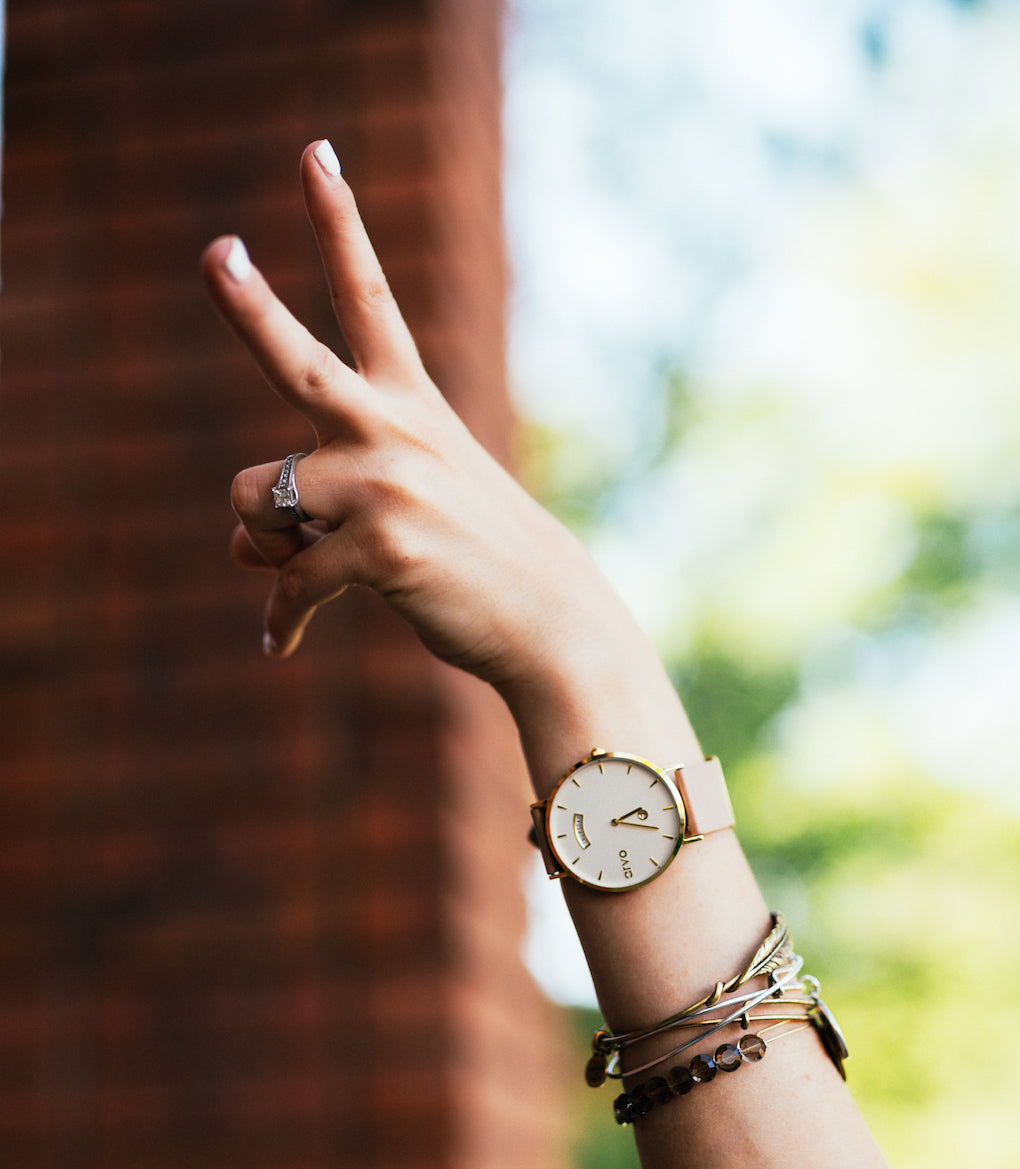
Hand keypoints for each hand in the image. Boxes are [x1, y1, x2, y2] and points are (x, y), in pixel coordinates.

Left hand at [201, 143, 620, 694]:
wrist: (549, 621)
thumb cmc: (475, 564)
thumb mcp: (397, 519)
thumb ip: (314, 515)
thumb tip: (232, 547)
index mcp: (409, 405)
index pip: (368, 299)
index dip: (339, 225)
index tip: (317, 156)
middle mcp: (393, 430)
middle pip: (295, 360)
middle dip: (248, 304)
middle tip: (215, 252)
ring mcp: (385, 486)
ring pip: (254, 497)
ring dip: (262, 543)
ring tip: (298, 571)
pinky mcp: (380, 548)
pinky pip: (289, 584)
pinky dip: (278, 622)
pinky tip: (274, 647)